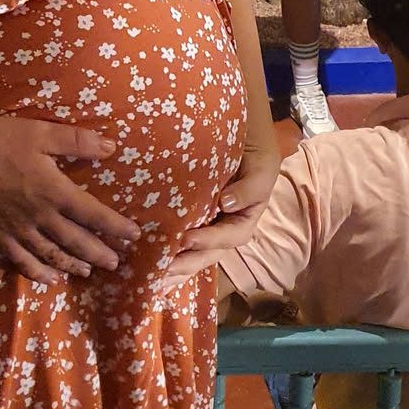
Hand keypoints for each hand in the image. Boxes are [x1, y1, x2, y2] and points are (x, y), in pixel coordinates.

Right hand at [0, 117, 141, 285]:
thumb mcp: (39, 132)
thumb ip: (76, 141)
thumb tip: (111, 146)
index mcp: (54, 191)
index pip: (93, 214)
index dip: (115, 227)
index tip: (134, 236)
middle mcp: (40, 217)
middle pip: (76, 240)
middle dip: (99, 252)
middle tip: (117, 264)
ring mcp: (18, 230)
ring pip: (52, 254)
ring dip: (73, 264)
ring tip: (88, 272)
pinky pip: (21, 260)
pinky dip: (37, 272)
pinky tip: (48, 278)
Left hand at [161, 138, 281, 285]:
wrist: (243, 134)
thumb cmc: (255, 153)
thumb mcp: (261, 168)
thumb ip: (250, 188)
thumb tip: (227, 204)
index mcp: (243, 221)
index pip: (229, 237)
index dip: (209, 241)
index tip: (187, 239)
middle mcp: (224, 228)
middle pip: (207, 253)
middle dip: (186, 264)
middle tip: (162, 271)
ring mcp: (206, 224)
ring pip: (192, 252)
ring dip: (173, 266)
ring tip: (151, 275)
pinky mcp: (188, 217)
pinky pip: (178, 235)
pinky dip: (165, 250)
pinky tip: (146, 260)